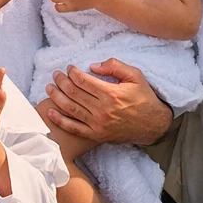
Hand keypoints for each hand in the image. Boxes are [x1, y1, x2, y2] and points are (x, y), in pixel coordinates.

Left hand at [41, 59, 172, 145]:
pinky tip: (50, 112)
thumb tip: (93, 66)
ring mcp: (97, 124)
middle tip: (56, 74)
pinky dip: (60, 120)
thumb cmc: (144, 98)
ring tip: (49, 88)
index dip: (72, 72)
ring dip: (56, 97)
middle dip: (61, 81)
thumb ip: (114, 66)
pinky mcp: (96, 135)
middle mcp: (102, 110)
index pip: (83, 81)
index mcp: (110, 93)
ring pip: (70, 108)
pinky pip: (74, 128)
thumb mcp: (135, 75)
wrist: (153, 125)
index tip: (68, 67)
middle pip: (74, 93)